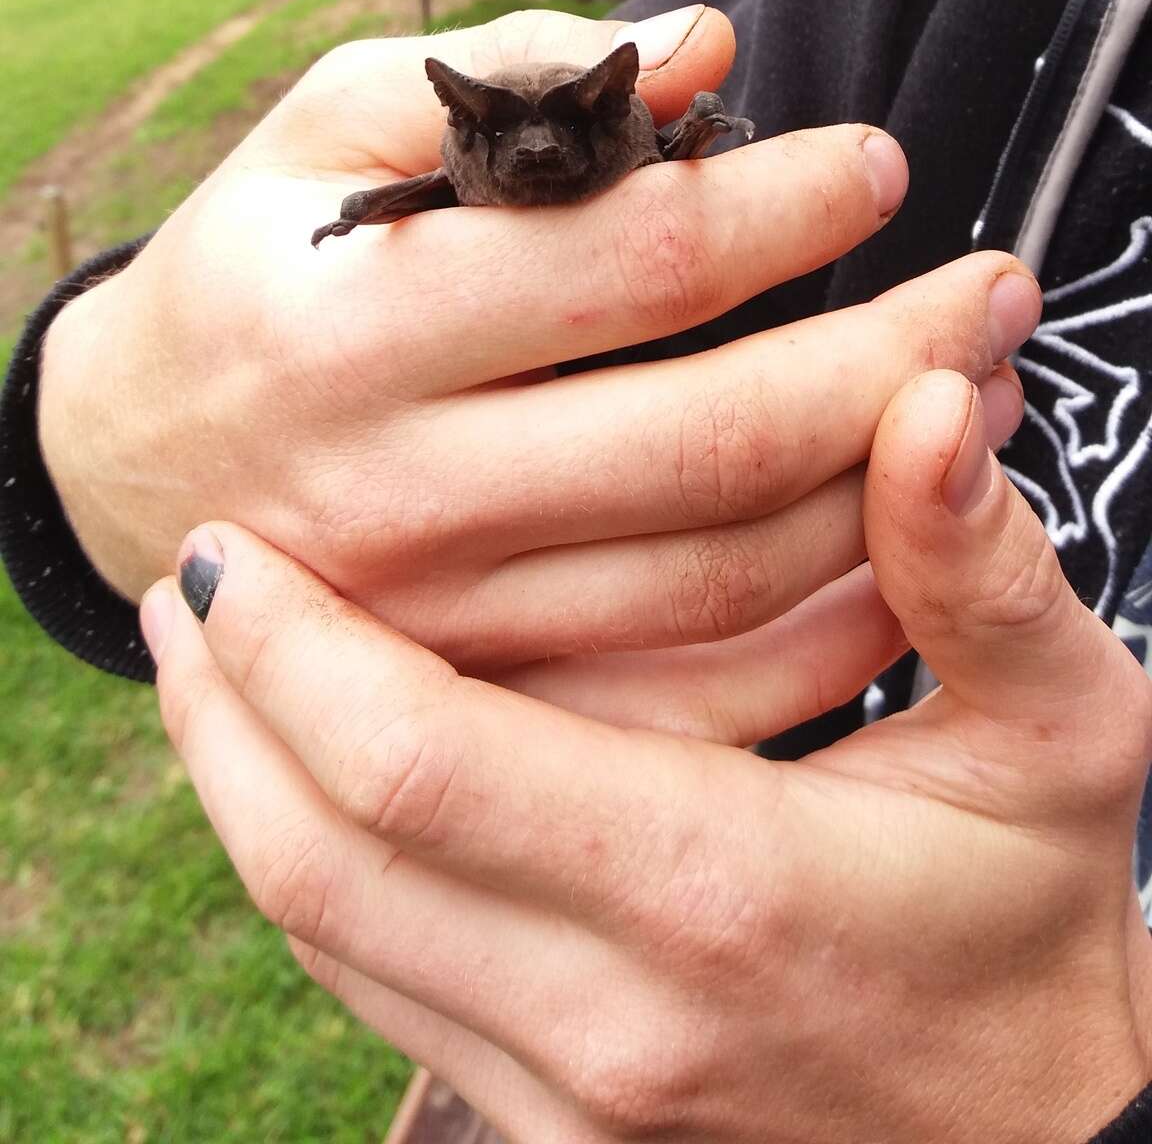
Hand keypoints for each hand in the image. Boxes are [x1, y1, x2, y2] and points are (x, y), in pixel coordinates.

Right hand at [41, 3, 1035, 688]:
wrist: (132, 453)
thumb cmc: (258, 261)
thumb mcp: (330, 125)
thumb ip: (504, 71)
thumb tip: (701, 48)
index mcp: (355, 322)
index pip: (627, 264)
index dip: (784, 206)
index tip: (881, 163)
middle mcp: (395, 487)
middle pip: (707, 442)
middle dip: (893, 361)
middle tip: (1000, 293)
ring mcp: (436, 621)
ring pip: (719, 577)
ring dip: (887, 491)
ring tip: (982, 399)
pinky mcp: (474, 699)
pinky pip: (686, 694)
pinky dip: (824, 632)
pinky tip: (906, 550)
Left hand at [143, 372, 1151, 1143]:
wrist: (1049, 1141)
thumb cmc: (1042, 918)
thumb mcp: (1061, 733)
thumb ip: (982, 570)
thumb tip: (924, 408)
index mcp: (717, 886)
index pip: (418, 763)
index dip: (293, 645)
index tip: (227, 544)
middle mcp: (609, 1012)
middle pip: (316, 853)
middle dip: (218, 704)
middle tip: (185, 575)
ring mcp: (567, 1094)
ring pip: (317, 933)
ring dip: (236, 782)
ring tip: (206, 654)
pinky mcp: (551, 1129)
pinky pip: (367, 988)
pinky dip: (304, 869)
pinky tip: (297, 772)